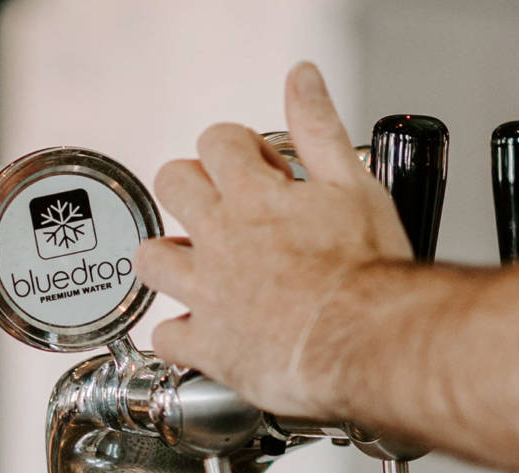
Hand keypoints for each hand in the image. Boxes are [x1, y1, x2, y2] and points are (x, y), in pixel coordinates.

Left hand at [140, 62, 419, 421]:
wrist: (365, 341)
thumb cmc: (366, 272)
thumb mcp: (353, 182)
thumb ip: (319, 128)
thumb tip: (301, 80)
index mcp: (251, 195)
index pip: (215, 141)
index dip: (237, 148)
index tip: (262, 168)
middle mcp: (219, 239)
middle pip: (170, 186)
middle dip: (192, 188)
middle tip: (226, 207)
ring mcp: (208, 293)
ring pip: (151, 259)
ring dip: (168, 258)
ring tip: (198, 264)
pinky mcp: (210, 346)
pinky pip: (166, 338)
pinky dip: (178, 334)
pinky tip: (200, 331)